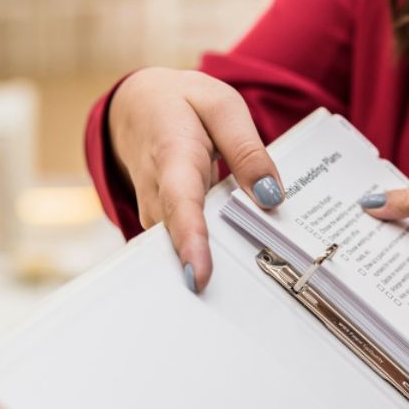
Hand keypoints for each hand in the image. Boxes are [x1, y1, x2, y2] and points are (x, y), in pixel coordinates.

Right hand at [109, 68, 284, 292]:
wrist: (136, 105)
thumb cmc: (182, 105)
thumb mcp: (222, 106)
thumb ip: (248, 151)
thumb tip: (272, 198)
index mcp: (172, 156)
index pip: (180, 205)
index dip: (190, 242)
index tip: (199, 276)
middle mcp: (156, 193)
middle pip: (180, 240)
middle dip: (211, 268)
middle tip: (248, 303)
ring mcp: (154, 214)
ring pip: (181, 249)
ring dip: (215, 267)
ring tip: (250, 294)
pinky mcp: (161, 225)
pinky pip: (185, 247)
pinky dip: (210, 257)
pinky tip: (238, 272)